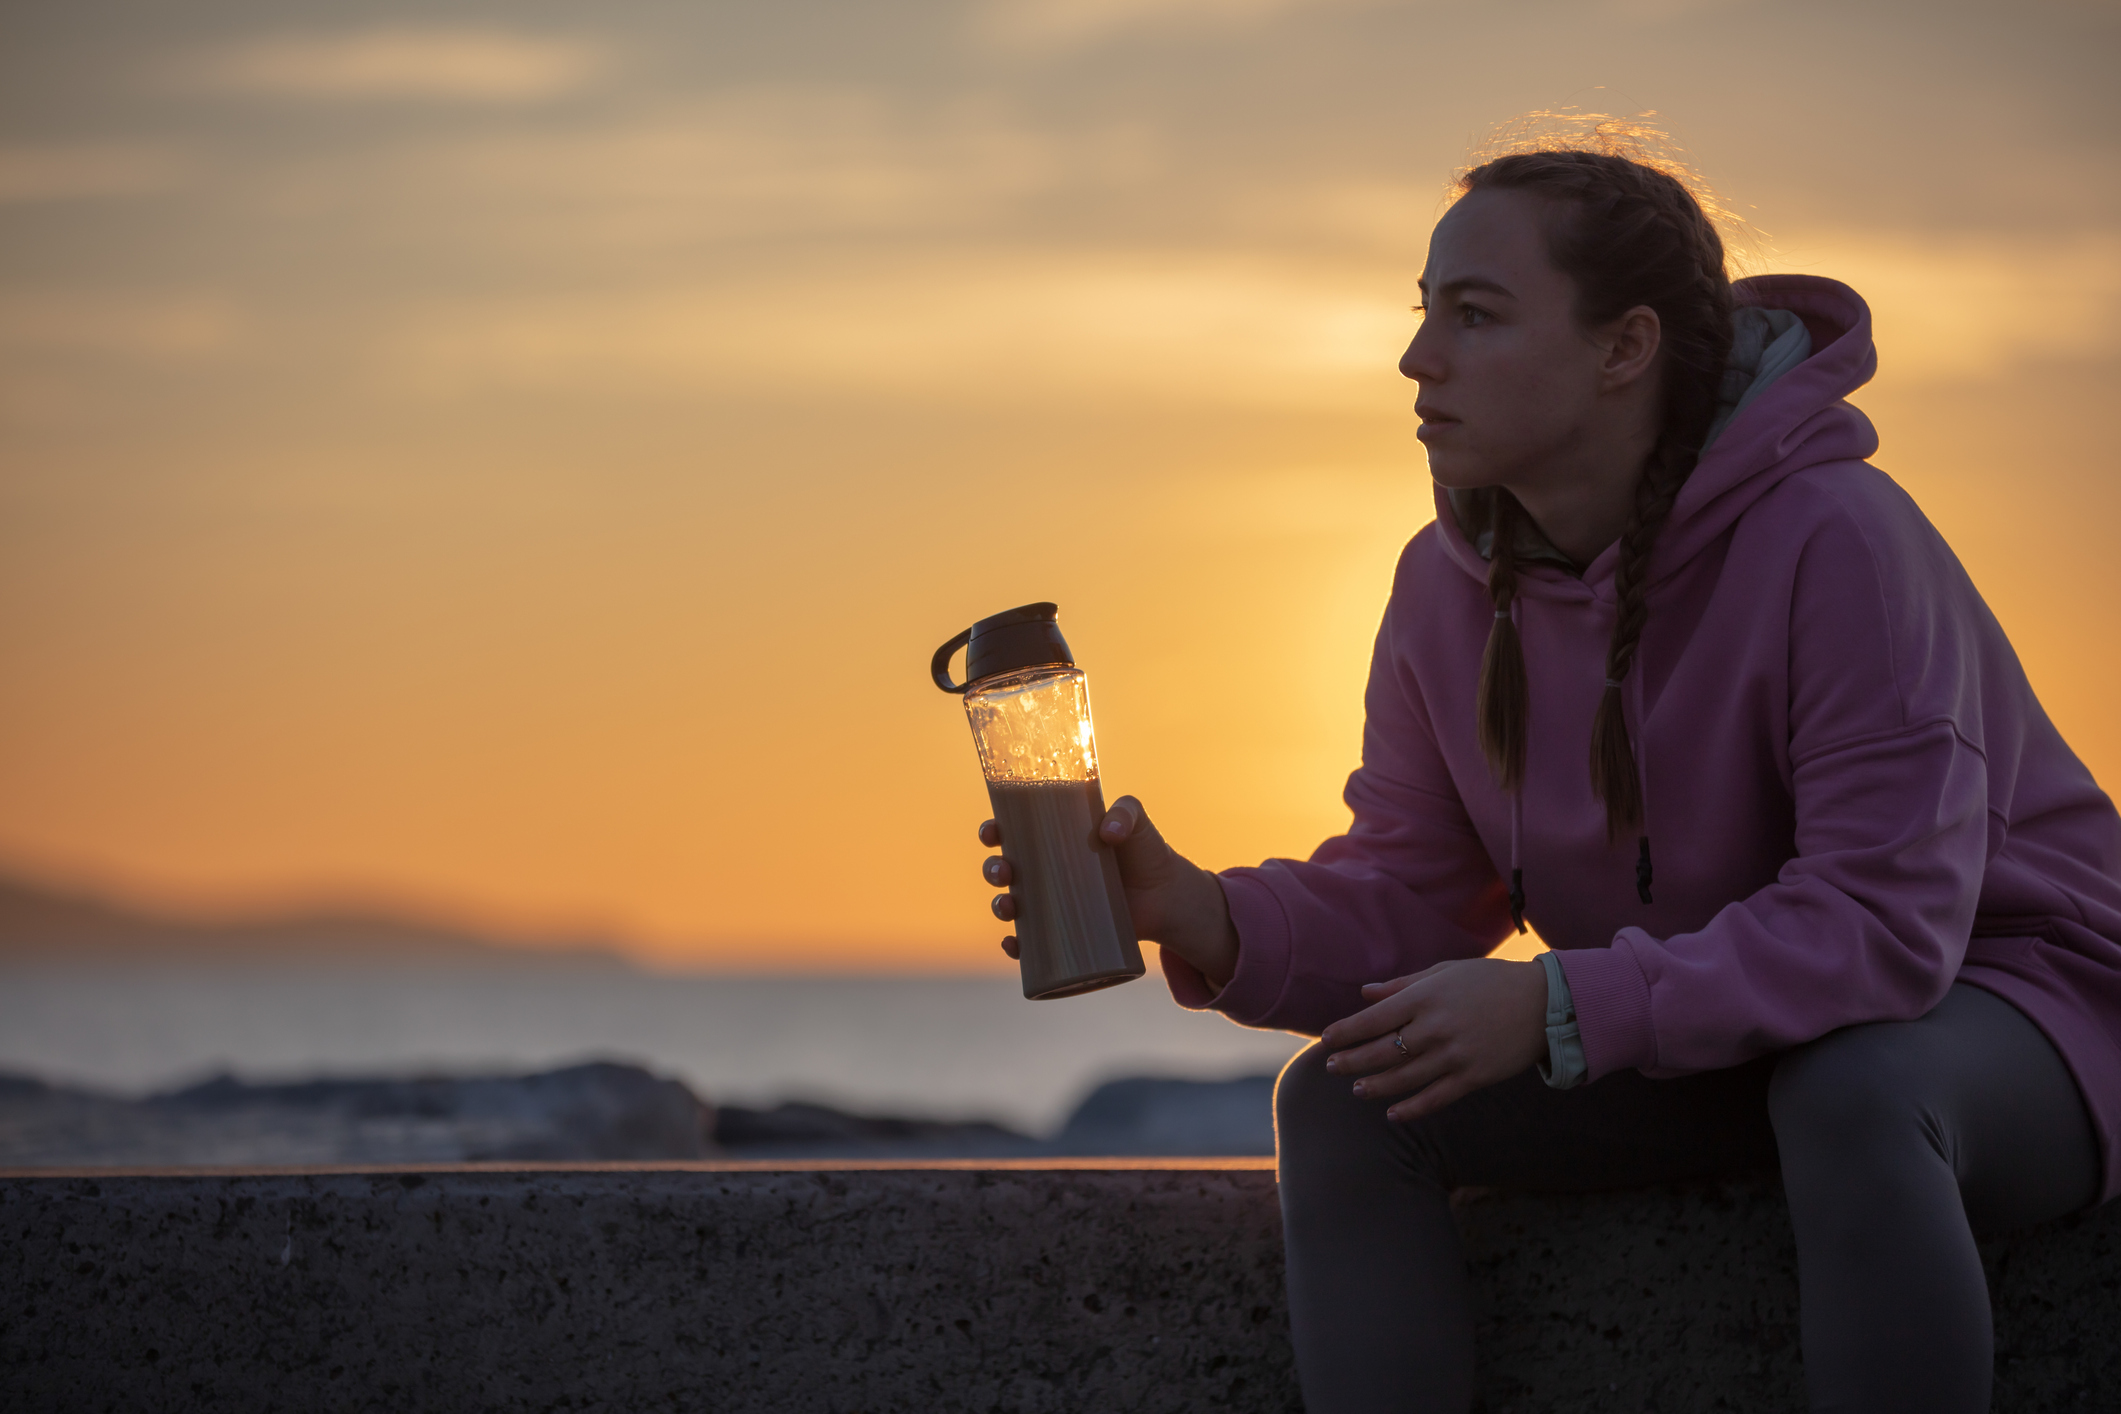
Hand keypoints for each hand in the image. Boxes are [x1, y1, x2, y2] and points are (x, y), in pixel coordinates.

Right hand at [979, 794, 1238, 986]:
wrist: (1165, 895)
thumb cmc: (1145, 851)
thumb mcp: (1137, 822)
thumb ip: (1126, 813)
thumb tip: (1107, 833)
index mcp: (1053, 839)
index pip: (1012, 831)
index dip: (993, 831)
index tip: (992, 833)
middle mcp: (1046, 870)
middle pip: (1004, 869)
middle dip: (993, 870)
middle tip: (1004, 871)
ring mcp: (1053, 903)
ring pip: (1011, 904)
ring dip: (999, 906)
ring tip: (1009, 907)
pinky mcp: (1065, 931)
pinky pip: (1030, 941)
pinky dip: (1016, 945)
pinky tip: (1014, 945)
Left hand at [1319, 958, 1548, 1122]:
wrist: (1544, 1004)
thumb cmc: (1490, 981)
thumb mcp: (1445, 972)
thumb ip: (1403, 984)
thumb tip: (1365, 993)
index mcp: (1425, 997)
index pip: (1373, 1019)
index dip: (1346, 1032)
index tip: (1326, 1040)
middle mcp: (1435, 1027)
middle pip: (1381, 1051)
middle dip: (1351, 1061)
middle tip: (1331, 1067)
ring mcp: (1454, 1055)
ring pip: (1403, 1078)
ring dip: (1375, 1086)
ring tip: (1356, 1089)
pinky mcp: (1473, 1077)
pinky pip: (1435, 1099)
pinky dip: (1412, 1109)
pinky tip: (1393, 1114)